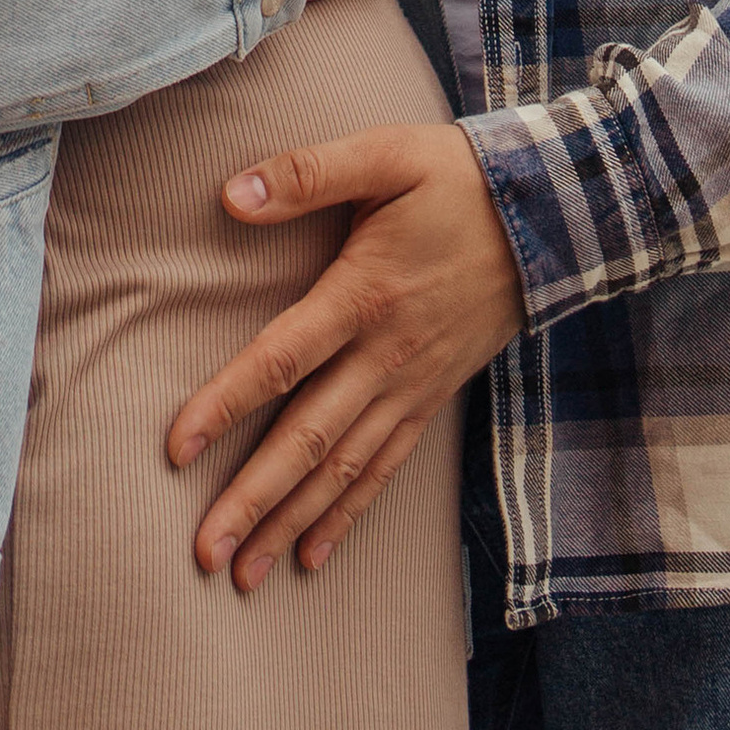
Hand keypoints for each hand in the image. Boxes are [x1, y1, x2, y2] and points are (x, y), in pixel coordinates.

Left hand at [166, 123, 524, 589]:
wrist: (553, 216)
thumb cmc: (456, 180)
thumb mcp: (384, 155)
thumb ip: (307, 173)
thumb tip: (230, 192)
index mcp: (364, 294)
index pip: (282, 361)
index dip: (226, 405)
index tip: (177, 449)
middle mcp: (386, 355)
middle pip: (308, 438)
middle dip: (254, 499)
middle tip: (204, 552)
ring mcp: (412, 385)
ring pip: (344, 469)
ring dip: (292, 522)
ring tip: (244, 575)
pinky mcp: (432, 397)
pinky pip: (386, 468)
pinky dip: (348, 515)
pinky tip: (313, 554)